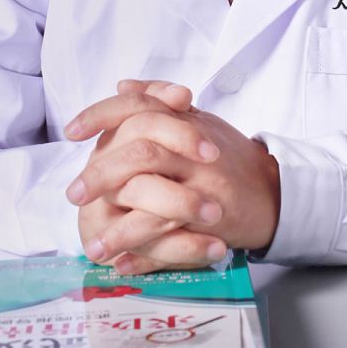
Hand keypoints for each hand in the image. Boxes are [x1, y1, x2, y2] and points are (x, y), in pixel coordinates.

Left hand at [64, 81, 280, 273]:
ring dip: (118, 227)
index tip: (72, 131)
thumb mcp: (199, 120)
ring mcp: (204, 187)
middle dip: (101, 173)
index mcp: (186, 121)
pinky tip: (121, 262)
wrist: (275, 192)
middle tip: (75, 194)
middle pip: (141, 151)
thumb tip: (123, 85)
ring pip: (154, 199)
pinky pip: (172, 238)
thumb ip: (160, 101)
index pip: (140, 106)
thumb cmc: (232, 157)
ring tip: (93, 245)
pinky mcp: (214, 222)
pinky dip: (144, 253)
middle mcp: (195, 151)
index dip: (101, 115)